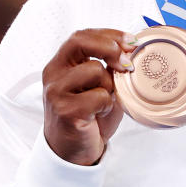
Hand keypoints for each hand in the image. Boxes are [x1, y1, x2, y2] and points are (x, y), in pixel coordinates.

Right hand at [42, 29, 136, 165]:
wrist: (73, 152)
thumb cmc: (89, 115)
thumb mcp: (99, 85)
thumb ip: (109, 67)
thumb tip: (132, 49)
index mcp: (61, 64)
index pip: (81, 36)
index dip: (109, 34)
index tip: (131, 42)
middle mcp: (53, 74)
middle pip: (80, 41)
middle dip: (109, 47)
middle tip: (127, 62)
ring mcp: (56, 92)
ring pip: (94, 69)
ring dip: (109, 84)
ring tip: (105, 100)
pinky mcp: (65, 111)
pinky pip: (98, 96)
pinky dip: (106, 104)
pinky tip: (99, 114)